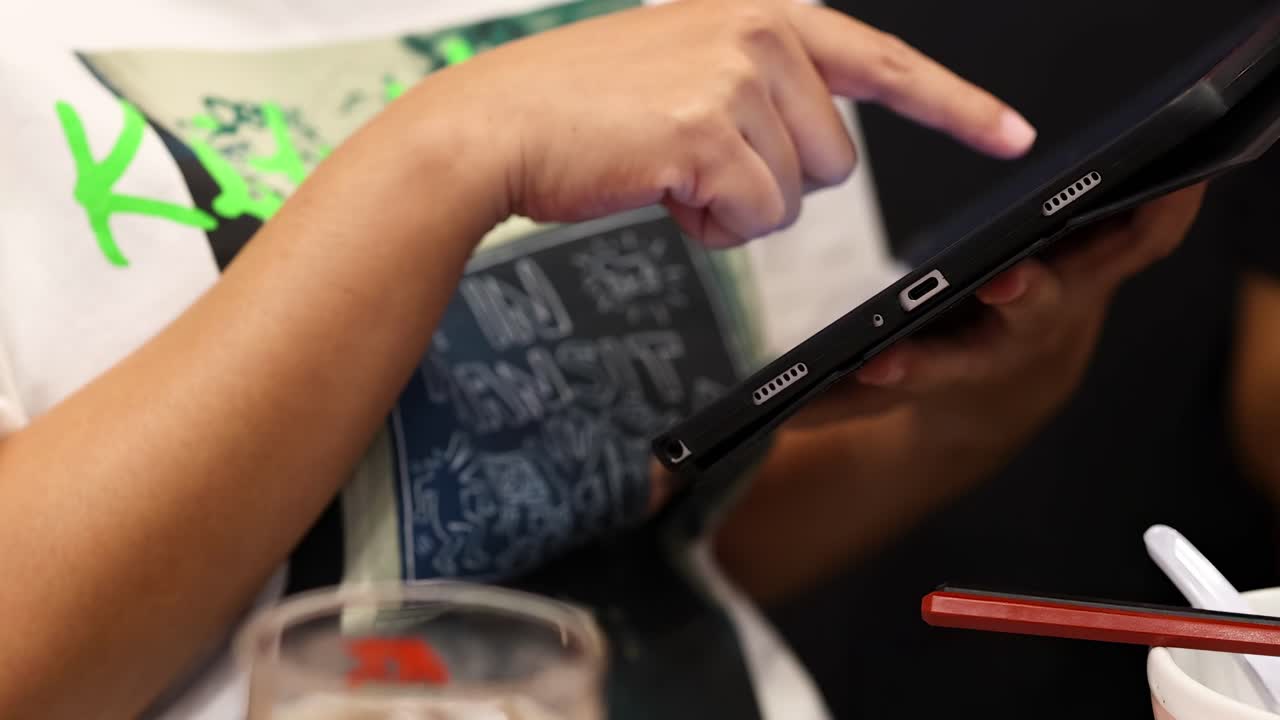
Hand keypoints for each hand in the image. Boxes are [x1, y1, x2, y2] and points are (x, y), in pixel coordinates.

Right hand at [407, 0, 1035, 247]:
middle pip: (835, 159)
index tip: (1012, 134)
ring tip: (671, 168)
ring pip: (797, 195)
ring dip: (738, 205)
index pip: (884, 61)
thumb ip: (764, 84)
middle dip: (773, 179)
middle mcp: (762, 32)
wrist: (497, 125)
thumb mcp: (687, 65)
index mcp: (763, 12)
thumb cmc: (585, 108)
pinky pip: (756, 219)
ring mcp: (737, 78)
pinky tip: (661, 188)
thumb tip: (822, 145)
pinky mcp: (711, 132)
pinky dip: (711, 227)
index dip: (955, 105)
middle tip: (696, 158)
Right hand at [793, 183, 1208, 442]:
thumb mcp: (877, 398)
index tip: (882, 364)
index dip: (911, 368)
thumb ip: (824, 403)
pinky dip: (1163, 209)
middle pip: (1025, 319)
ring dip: (1109, 243)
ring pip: (1096, 273)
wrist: (1011, 393)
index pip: (932, 371)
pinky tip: (1174, 177)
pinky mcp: (1098, 270)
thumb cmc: (938, 377)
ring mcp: (1067, 301)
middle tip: (1005, 283)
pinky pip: (1143, 241)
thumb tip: (767, 410)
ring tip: (1130, 197)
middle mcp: (1021, 336)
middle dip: (1017, 301)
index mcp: (961, 364)